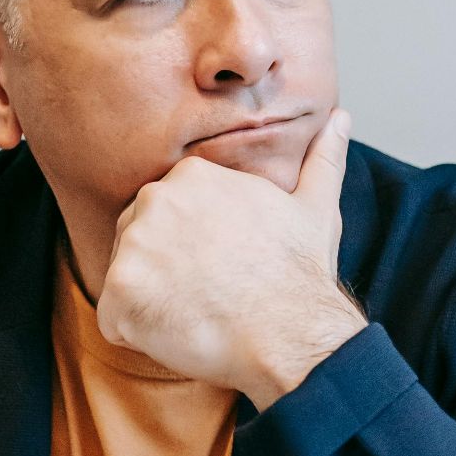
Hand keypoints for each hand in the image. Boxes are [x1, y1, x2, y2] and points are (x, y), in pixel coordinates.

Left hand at [95, 107, 367, 410]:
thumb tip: (340, 119)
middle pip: (138, 244)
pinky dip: (139, 336)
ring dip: (153, 304)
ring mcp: (133, 244)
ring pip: (126, 281)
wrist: (291, 333)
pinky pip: (114, 320)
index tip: (221, 269)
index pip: (165, 216)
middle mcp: (154, 199)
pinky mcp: (119, 290)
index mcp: (190, 175)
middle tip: (209, 294)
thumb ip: (321, 158)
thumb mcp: (315, 206)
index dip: (190, 252)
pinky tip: (180, 334)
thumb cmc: (301, 274)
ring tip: (199, 313)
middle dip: (164, 273)